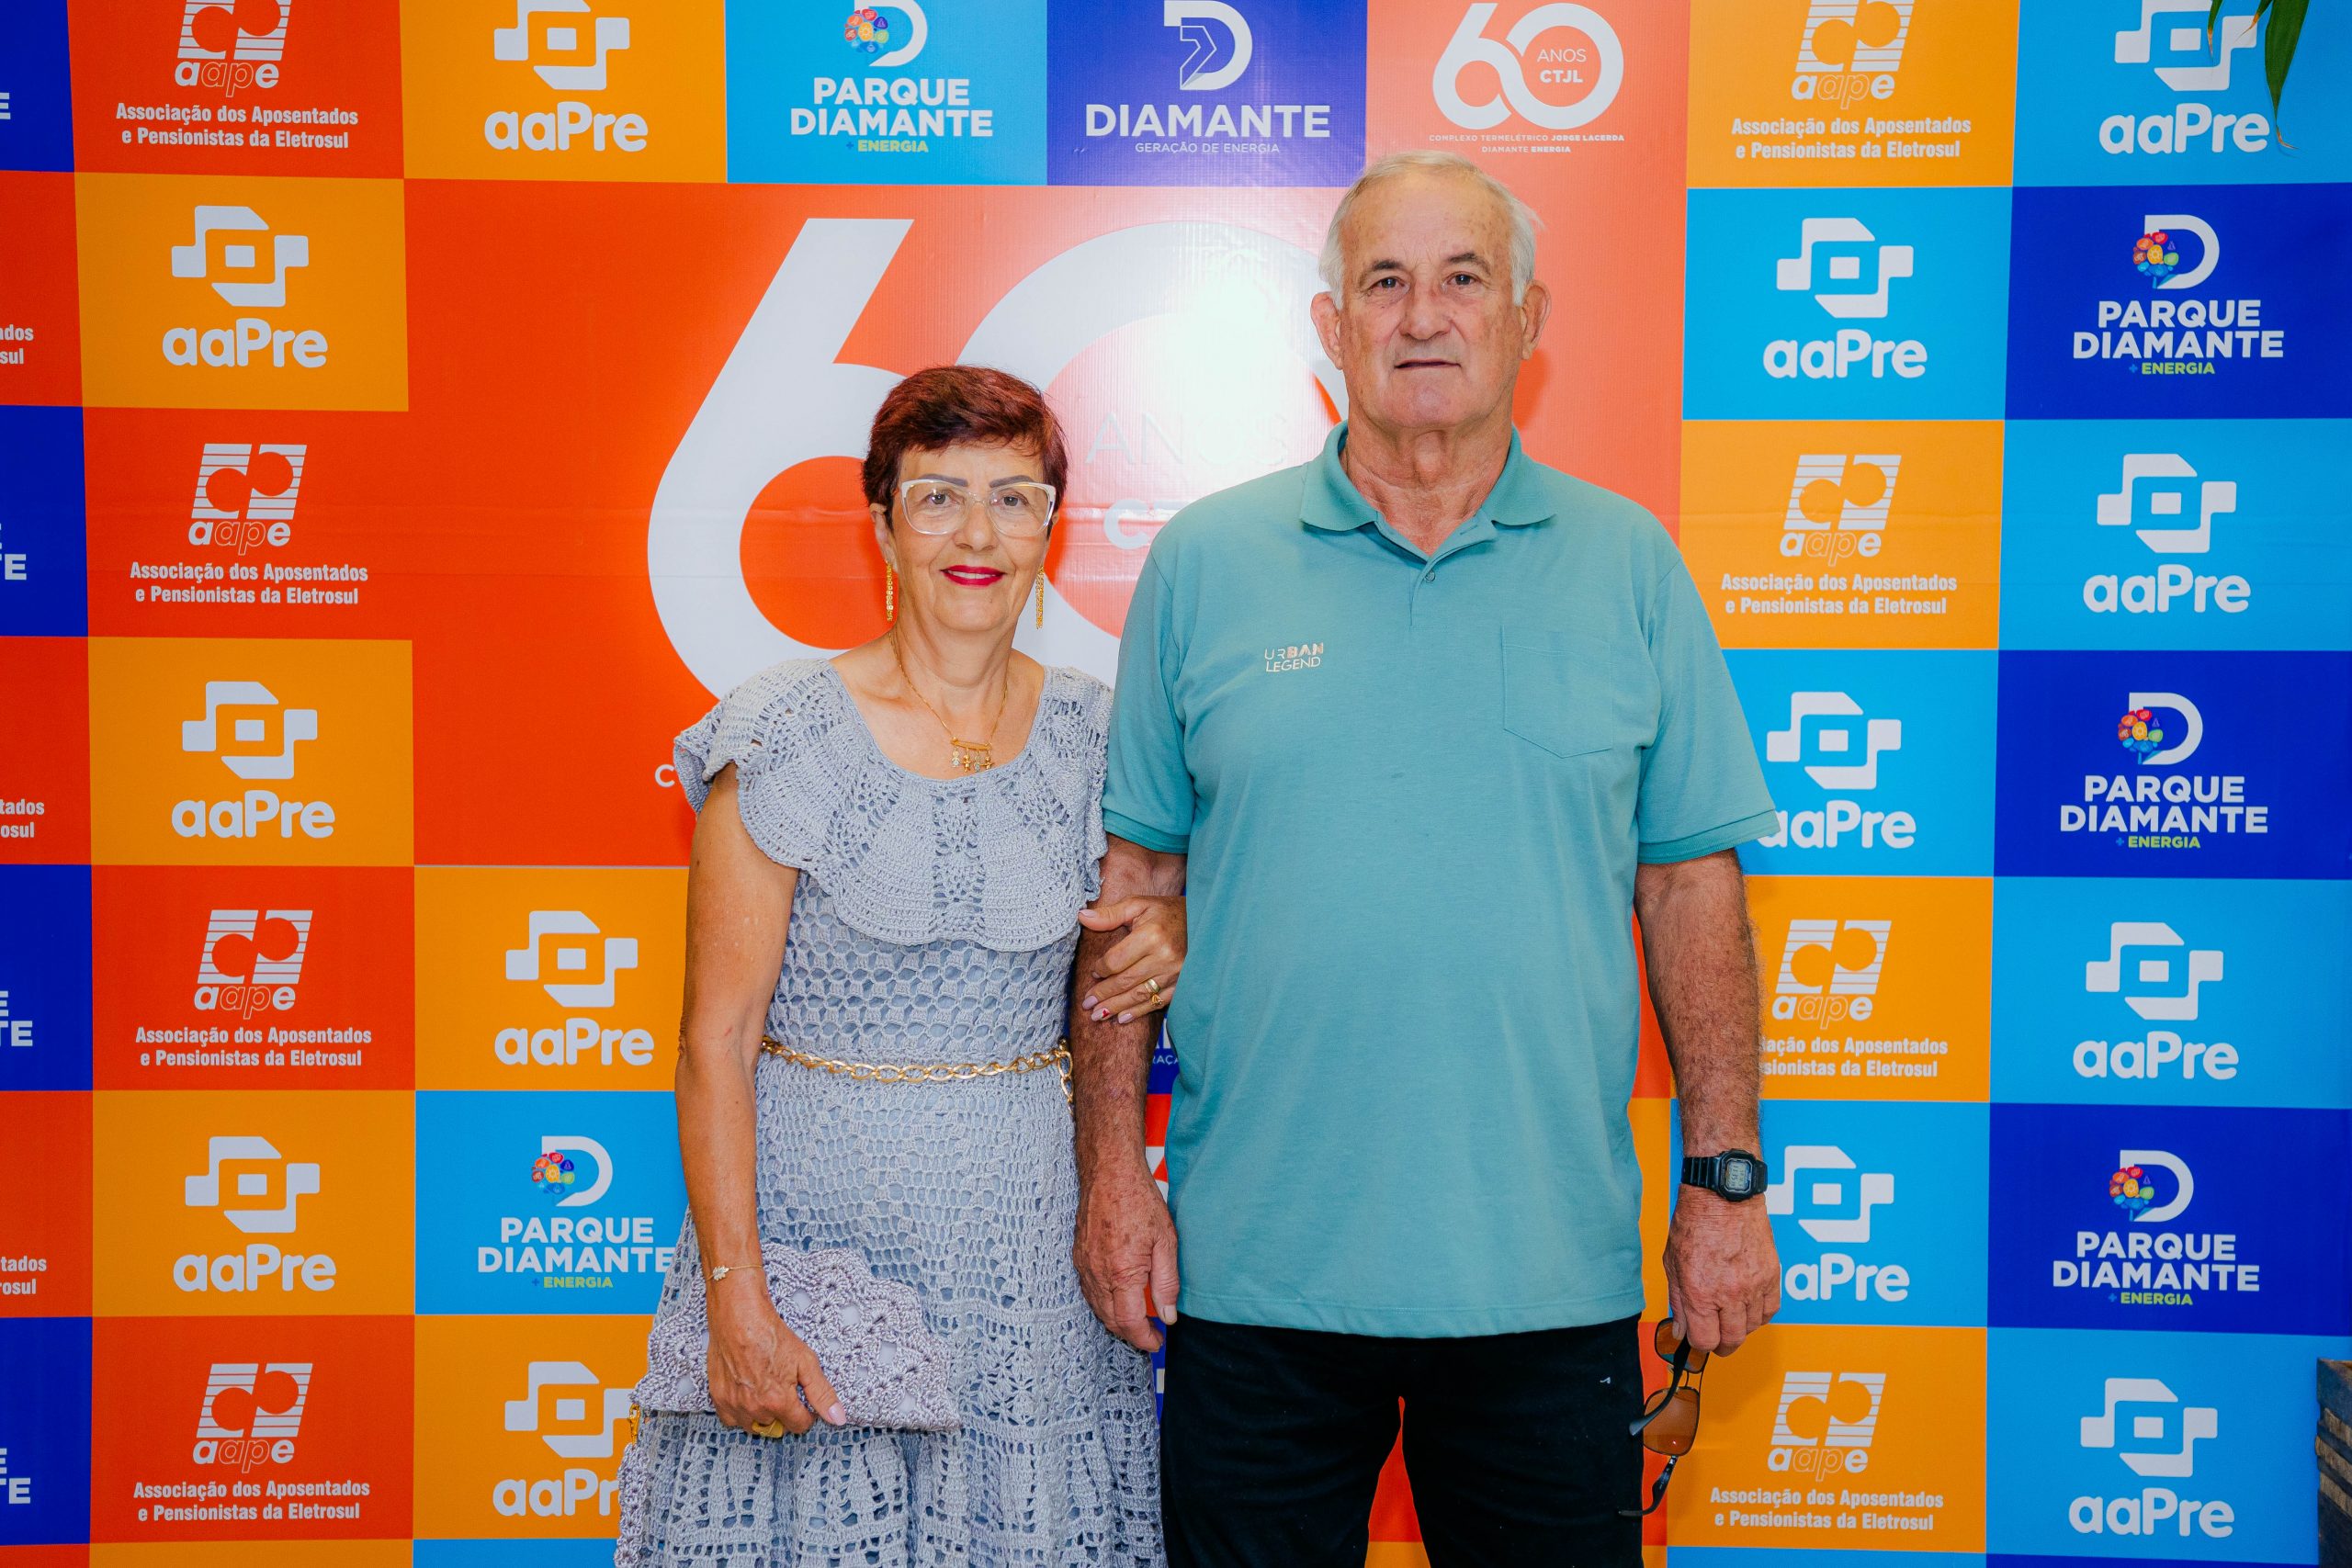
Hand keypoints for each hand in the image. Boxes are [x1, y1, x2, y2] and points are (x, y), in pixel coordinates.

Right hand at [707, 1289, 845, 1434]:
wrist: (739, 1317)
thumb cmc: (770, 1334)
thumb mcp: (806, 1361)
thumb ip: (822, 1394)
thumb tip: (838, 1418)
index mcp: (778, 1402)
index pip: (798, 1425)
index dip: (806, 1414)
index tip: (804, 1403)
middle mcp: (755, 1408)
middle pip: (776, 1426)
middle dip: (783, 1412)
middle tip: (783, 1389)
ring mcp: (734, 1404)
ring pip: (753, 1425)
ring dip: (762, 1415)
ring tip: (766, 1391)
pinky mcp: (718, 1397)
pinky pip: (731, 1420)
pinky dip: (740, 1413)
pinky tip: (747, 1396)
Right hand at [1074, 1167, 1179, 1352]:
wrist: (1110, 1172)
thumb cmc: (1139, 1201)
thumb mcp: (1165, 1241)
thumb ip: (1167, 1283)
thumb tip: (1168, 1315)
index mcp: (1122, 1273)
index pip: (1130, 1322)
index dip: (1144, 1338)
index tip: (1157, 1342)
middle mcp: (1098, 1274)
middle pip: (1111, 1321)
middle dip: (1130, 1334)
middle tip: (1151, 1334)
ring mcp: (1084, 1266)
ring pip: (1097, 1308)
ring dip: (1116, 1321)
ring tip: (1138, 1319)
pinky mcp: (1078, 1257)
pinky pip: (1089, 1291)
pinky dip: (1103, 1304)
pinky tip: (1118, 1298)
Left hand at [1077, 894, 1184, 1023]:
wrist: (1203, 921)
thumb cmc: (1165, 912)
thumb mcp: (1138, 905)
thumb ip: (1110, 914)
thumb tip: (1081, 917)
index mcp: (1151, 935)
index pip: (1116, 960)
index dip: (1101, 969)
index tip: (1093, 973)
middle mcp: (1165, 956)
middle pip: (1125, 981)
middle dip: (1103, 994)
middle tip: (1086, 1004)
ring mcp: (1176, 973)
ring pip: (1139, 995)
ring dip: (1116, 1007)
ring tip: (1097, 1016)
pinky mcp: (1183, 983)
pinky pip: (1158, 1002)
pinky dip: (1139, 1012)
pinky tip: (1122, 1018)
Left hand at [1663, 1190, 1779, 1354]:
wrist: (1723, 1197)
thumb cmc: (1695, 1223)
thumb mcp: (1672, 1263)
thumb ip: (1678, 1302)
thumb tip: (1681, 1331)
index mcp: (1700, 1293)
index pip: (1705, 1341)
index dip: (1700, 1345)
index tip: (1699, 1341)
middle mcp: (1729, 1294)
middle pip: (1731, 1340)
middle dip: (1721, 1345)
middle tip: (1716, 1340)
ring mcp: (1754, 1286)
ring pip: (1752, 1327)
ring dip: (1740, 1328)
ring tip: (1729, 1317)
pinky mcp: (1772, 1276)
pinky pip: (1771, 1309)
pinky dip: (1760, 1314)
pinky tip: (1749, 1307)